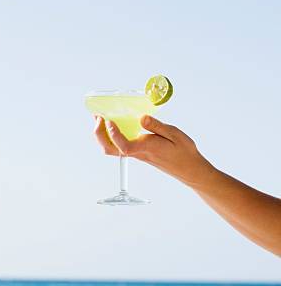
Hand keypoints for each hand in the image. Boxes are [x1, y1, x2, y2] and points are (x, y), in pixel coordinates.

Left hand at [94, 115, 213, 187]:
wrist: (188, 168)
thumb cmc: (183, 151)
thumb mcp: (174, 134)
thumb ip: (157, 126)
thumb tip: (141, 118)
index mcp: (146, 148)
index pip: (123, 145)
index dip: (113, 133)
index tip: (108, 120)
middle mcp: (138, 152)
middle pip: (110, 150)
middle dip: (99, 134)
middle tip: (97, 117)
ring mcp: (137, 154)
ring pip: (113, 149)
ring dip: (103, 135)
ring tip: (101, 118)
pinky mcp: (138, 153)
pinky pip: (119, 146)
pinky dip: (112, 136)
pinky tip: (114, 125)